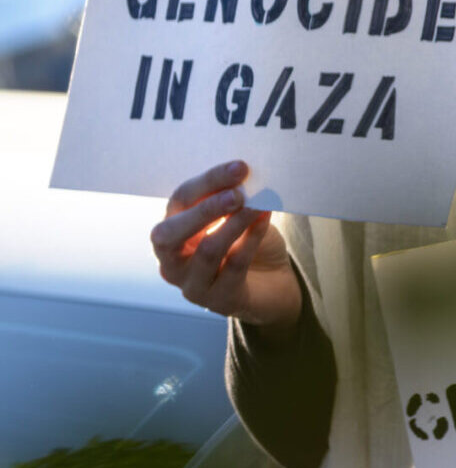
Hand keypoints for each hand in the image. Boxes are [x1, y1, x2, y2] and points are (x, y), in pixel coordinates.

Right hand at [149, 161, 301, 330]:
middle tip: (238, 193)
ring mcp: (192, 284)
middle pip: (170, 234)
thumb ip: (231, 199)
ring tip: (259, 205)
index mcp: (172, 230)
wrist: (273, 284)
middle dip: (204, 210)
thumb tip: (242, 173)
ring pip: (207, 250)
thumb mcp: (235, 216)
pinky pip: (235, 266)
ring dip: (235, 224)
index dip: (210, 181)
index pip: (181, 200)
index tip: (240, 167)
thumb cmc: (247, 244)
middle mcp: (172, 259)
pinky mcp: (219, 300)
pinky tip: (265, 221)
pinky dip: (252, 239)